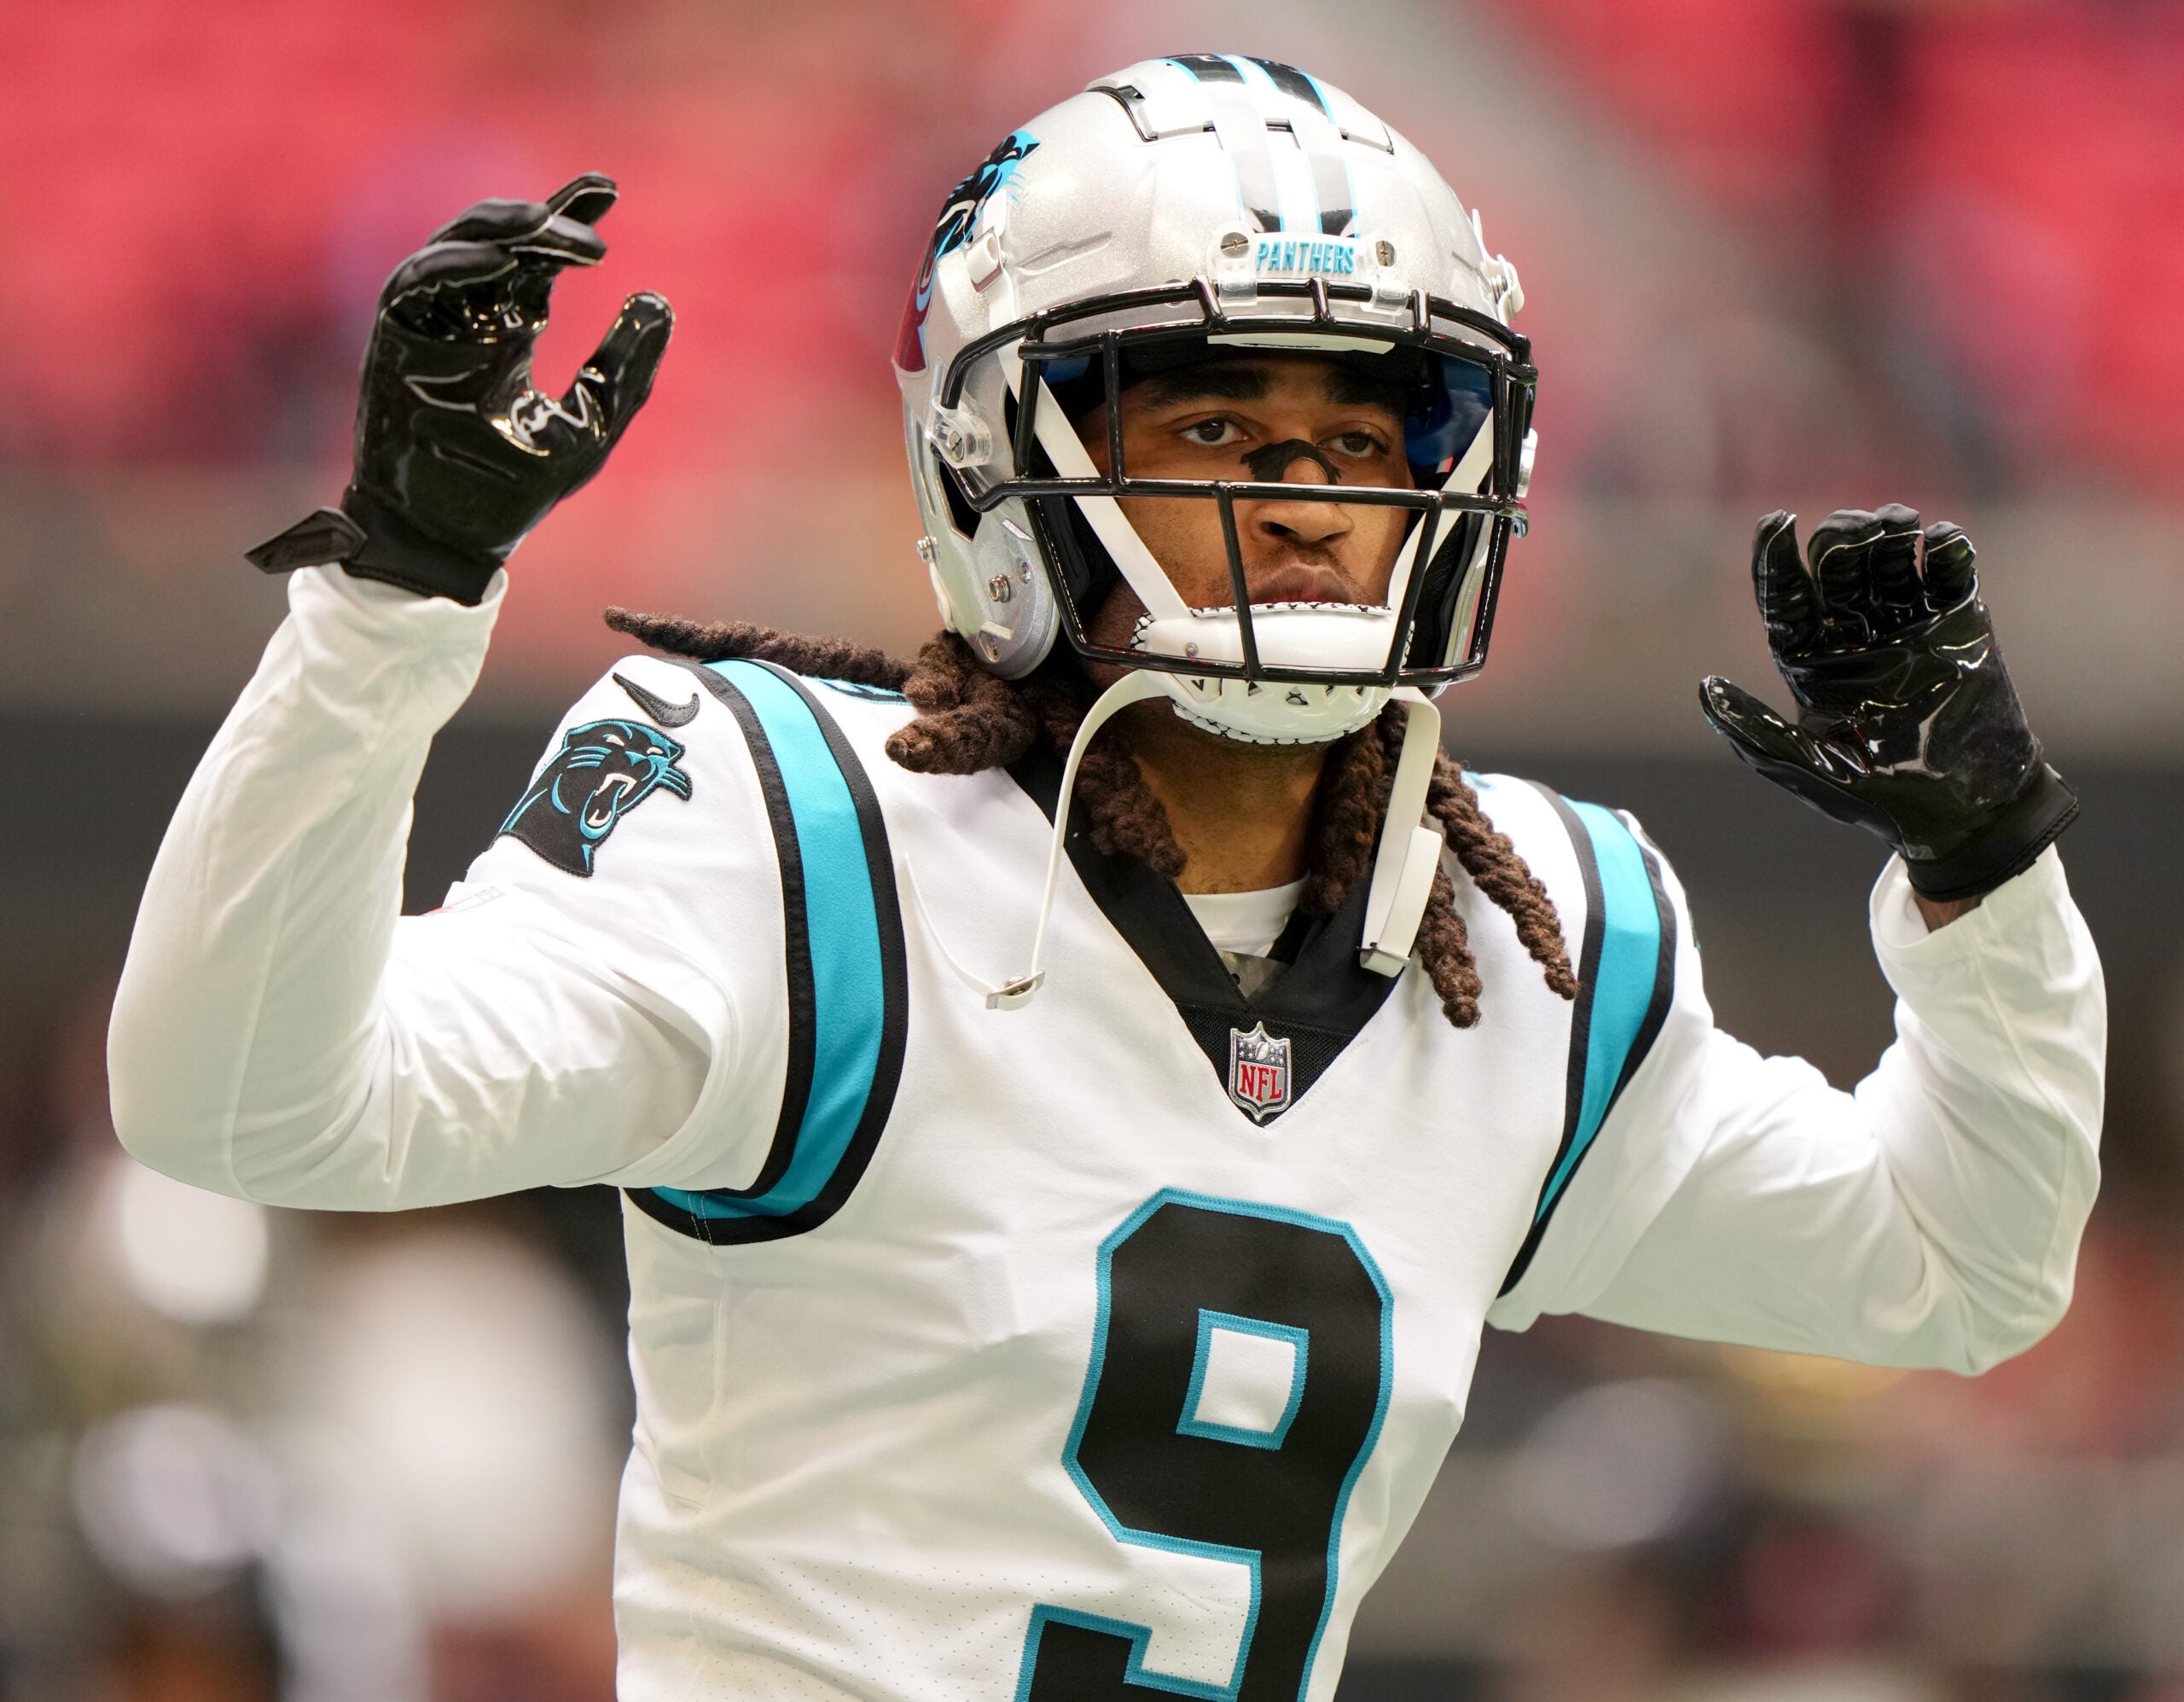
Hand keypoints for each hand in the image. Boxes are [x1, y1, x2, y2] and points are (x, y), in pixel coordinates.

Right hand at [248, 174, 672, 603]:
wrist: (454, 540)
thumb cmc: (517, 493)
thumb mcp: (592, 426)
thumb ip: (623, 368)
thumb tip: (659, 299)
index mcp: (511, 330)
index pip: (536, 255)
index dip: (566, 215)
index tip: (609, 190)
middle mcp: (469, 317)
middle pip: (500, 239)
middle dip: (544, 215)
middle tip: (595, 217)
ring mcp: (431, 324)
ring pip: (457, 247)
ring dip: (503, 229)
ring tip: (551, 224)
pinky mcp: (397, 340)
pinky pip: (416, 283)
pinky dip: (455, 265)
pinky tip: (500, 261)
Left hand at [1699, 505, 2076, 901]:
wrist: (1967, 811)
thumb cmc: (1881, 799)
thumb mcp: (1811, 771)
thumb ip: (1758, 733)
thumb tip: (1705, 689)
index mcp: (1810, 662)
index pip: (1784, 599)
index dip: (1775, 559)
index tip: (1775, 522)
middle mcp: (1853, 637)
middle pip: (1837, 570)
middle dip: (1840, 542)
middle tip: (1853, 533)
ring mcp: (1907, 626)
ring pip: (1889, 563)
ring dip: (1889, 535)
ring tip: (1896, 523)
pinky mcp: (1958, 626)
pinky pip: (1948, 576)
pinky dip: (1945, 552)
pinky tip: (1937, 541)